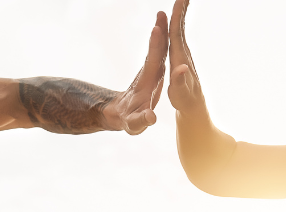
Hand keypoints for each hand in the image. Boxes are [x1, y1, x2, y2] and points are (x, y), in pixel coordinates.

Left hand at [107, 11, 167, 134]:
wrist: (119, 114)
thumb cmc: (128, 120)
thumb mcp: (134, 124)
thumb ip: (141, 120)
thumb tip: (150, 117)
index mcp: (146, 82)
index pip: (152, 61)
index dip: (155, 46)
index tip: (157, 29)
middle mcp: (149, 73)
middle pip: (155, 50)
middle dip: (159, 32)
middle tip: (162, 13)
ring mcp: (151, 71)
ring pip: (157, 48)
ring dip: (161, 31)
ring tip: (164, 14)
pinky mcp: (153, 72)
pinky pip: (159, 52)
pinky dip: (162, 39)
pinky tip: (165, 28)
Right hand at [167, 0, 204, 114]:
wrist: (194, 107)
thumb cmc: (185, 102)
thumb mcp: (180, 95)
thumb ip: (180, 82)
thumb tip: (181, 68)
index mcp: (180, 59)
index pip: (178, 34)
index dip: (178, 17)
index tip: (180, 1)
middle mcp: (183, 54)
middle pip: (180, 28)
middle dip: (181, 10)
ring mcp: (183, 56)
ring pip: (180, 31)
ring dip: (180, 16)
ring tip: (181, 2)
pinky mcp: (181, 59)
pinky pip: (178, 39)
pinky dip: (177, 27)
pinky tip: (176, 23)